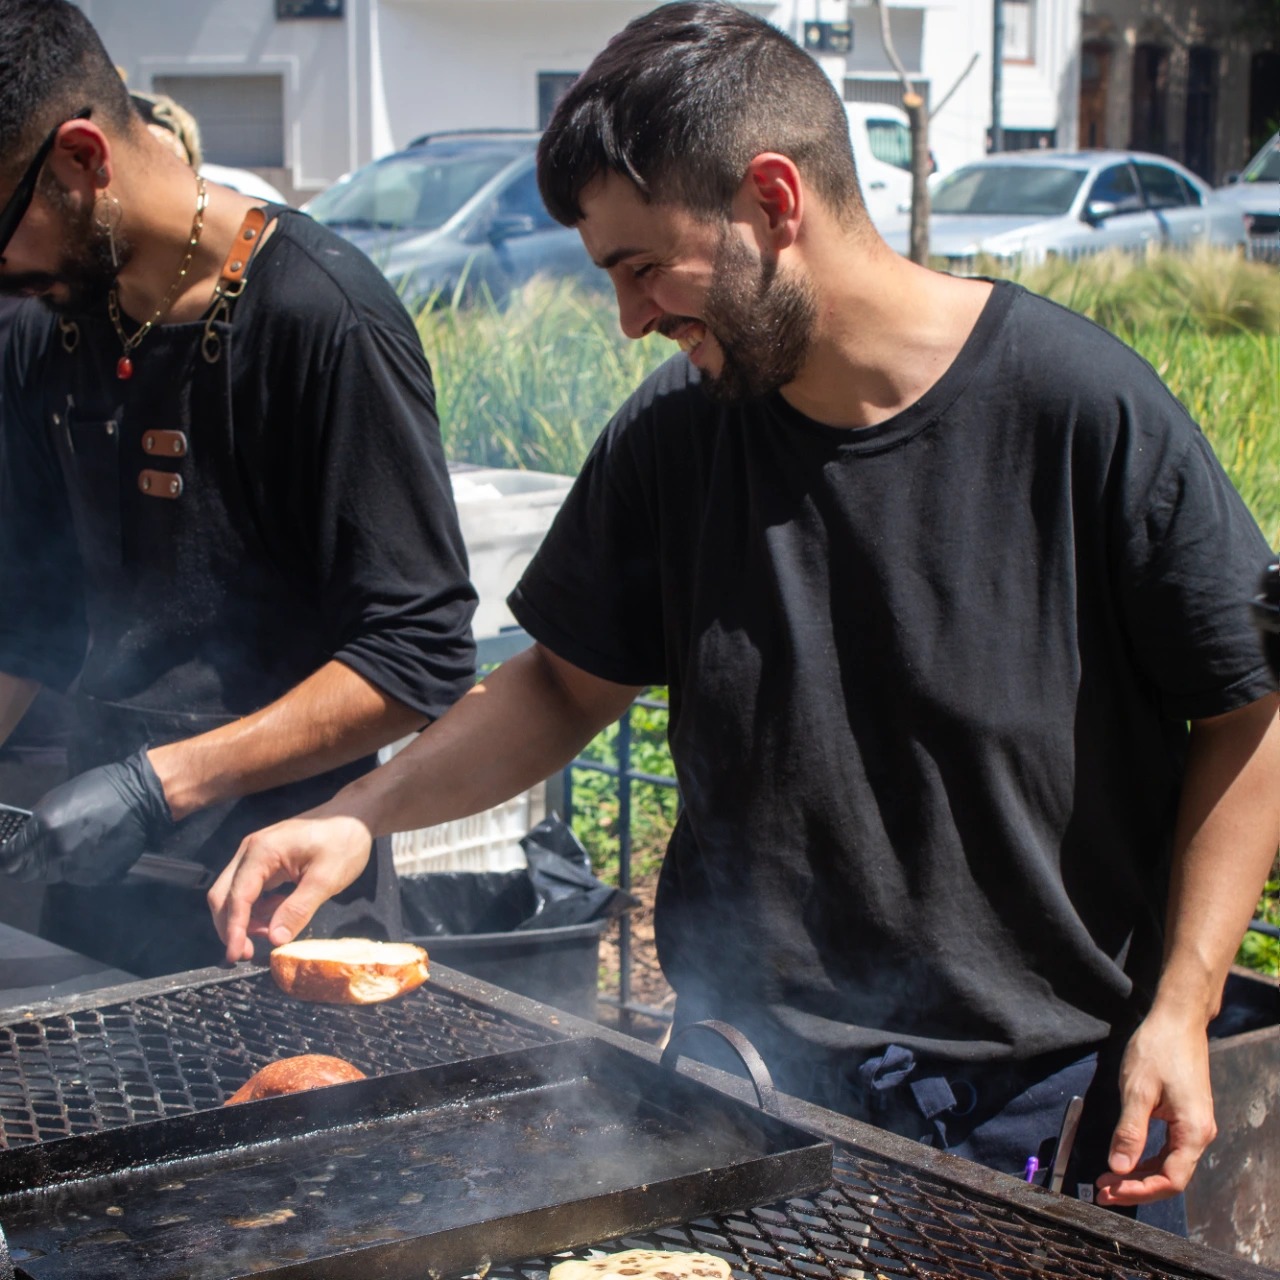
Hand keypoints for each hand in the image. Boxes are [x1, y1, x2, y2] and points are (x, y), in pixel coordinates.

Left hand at [1, 749, 173, 885]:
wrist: (143, 798)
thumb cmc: (103, 789)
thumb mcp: (60, 796)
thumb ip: (38, 819)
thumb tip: (22, 836)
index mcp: (45, 826)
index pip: (10, 857)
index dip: (6, 858)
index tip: (8, 856)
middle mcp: (58, 850)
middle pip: (26, 872)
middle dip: (26, 865)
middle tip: (33, 856)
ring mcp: (79, 865)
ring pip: (52, 876)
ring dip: (53, 866)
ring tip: (68, 848)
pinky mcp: (97, 875)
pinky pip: (76, 877)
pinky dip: (77, 868)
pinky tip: (88, 851)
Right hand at [208, 810, 373, 962]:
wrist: (354, 818)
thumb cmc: (344, 842)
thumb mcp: (326, 879)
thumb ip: (298, 909)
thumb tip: (275, 940)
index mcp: (262, 851)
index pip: (236, 897)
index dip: (233, 930)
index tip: (235, 956)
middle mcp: (251, 851)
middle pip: (223, 895)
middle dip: (230, 928)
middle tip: (247, 954)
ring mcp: (256, 855)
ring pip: (233, 894)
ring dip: (243, 920)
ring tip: (270, 935)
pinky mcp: (265, 862)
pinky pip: (249, 890)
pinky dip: (255, 909)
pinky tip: (277, 916)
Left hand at [1094, 1010, 1216, 1205]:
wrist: (1177, 1021)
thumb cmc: (1158, 1049)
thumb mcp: (1137, 1091)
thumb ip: (1129, 1132)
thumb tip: (1117, 1167)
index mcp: (1193, 1131)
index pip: (1170, 1180)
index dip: (1139, 1191)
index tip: (1110, 1191)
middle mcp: (1200, 1134)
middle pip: (1170, 1177)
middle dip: (1136, 1186)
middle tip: (1103, 1190)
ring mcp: (1194, 1126)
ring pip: (1168, 1165)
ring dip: (1139, 1174)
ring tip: (1108, 1179)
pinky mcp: (1185, 1117)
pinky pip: (1167, 1149)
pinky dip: (1145, 1158)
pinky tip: (1124, 1160)